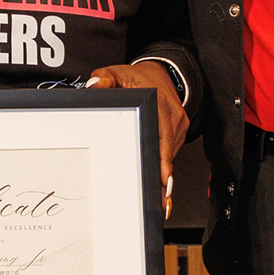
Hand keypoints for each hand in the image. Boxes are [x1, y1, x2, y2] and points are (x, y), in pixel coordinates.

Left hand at [88, 61, 186, 206]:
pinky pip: (171, 150)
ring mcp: (178, 124)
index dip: (162, 160)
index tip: (162, 179)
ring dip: (163, 172)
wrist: (160, 72)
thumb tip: (94, 87)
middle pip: (167, 151)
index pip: (161, 135)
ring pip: (170, 153)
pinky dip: (163, 164)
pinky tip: (158, 181)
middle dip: (164, 177)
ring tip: (159, 198)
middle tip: (160, 202)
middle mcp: (173, 116)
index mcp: (159, 103)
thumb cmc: (136, 77)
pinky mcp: (179, 130)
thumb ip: (103, 79)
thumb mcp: (115, 73)